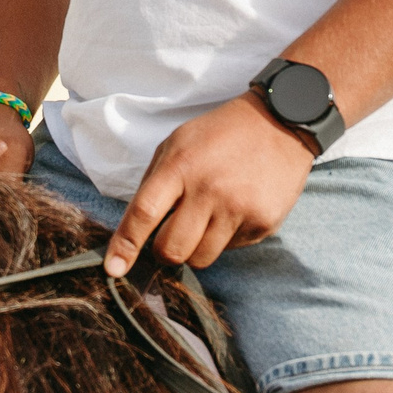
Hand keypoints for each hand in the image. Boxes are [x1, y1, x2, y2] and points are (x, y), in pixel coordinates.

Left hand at [107, 95, 313, 276]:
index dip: (125, 245)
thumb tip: (135, 228)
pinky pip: (232, 249)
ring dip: (196, 247)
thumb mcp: (178, 143)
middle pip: (172, 249)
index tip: (113, 269)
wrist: (280, 123)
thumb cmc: (219, 134)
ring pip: (201, 258)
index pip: (144, 213)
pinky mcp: (263, 223)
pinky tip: (236, 209)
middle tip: (173, 234)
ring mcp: (238, 209)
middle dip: (165, 251)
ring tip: (208, 217)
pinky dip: (227, 237)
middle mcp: (209, 189)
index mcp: (180, 165)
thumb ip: (155, 182)